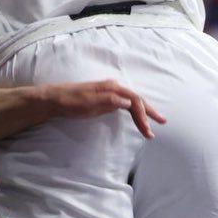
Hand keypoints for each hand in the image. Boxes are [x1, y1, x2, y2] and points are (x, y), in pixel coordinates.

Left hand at [39, 78, 165, 141]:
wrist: (55, 99)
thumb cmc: (71, 101)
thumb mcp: (90, 103)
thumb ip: (110, 102)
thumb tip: (129, 103)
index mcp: (112, 88)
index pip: (134, 100)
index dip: (143, 115)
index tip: (148, 130)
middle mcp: (113, 88)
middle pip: (136, 100)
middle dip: (149, 112)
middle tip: (162, 123)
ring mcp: (109, 93)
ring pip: (131, 102)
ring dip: (142, 113)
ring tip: (152, 123)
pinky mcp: (104, 99)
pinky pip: (124, 105)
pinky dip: (133, 112)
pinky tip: (136, 117)